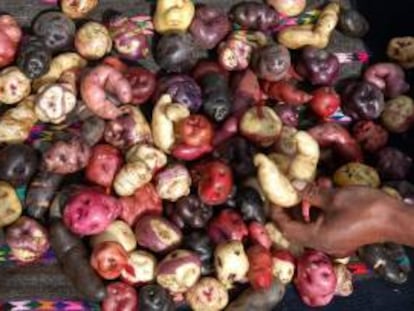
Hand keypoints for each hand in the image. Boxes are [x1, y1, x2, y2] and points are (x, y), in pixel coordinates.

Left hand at [271, 186, 402, 256]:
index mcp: (318, 238)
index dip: (277, 213)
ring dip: (304, 209)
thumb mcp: (334, 197)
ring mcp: (333, 243)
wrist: (396, 219)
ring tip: (302, 191)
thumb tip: (293, 185)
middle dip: (289, 210)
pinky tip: (320, 195)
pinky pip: (322, 227)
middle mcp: (323, 244)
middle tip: (284, 192)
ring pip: (309, 227)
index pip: (287, 228)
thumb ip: (311, 193)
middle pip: (297, 229)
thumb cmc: (365, 208)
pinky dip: (317, 213)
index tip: (272, 197)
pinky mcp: (342, 237)